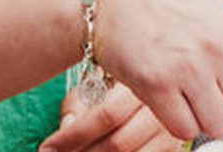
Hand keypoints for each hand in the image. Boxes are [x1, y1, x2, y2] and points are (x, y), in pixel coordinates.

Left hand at [41, 82, 185, 151]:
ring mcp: (172, 132)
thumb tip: (68, 128)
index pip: (106, 115)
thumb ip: (78, 106)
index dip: (72, 137)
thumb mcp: (94, 88)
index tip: (47, 149)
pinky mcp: (175, 149)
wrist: (158, 79)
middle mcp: (163, 107)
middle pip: (119, 143)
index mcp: (144, 83)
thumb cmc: (115, 88)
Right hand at [74, 0, 222, 145]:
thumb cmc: (170, 9)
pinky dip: (178, 121)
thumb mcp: (217, 14)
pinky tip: (165, 94)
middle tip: (208, 82)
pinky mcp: (158, 83)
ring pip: (218, 126)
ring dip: (204, 117)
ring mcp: (190, 66)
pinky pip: (184, 128)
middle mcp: (222, 48)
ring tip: (185, 84)